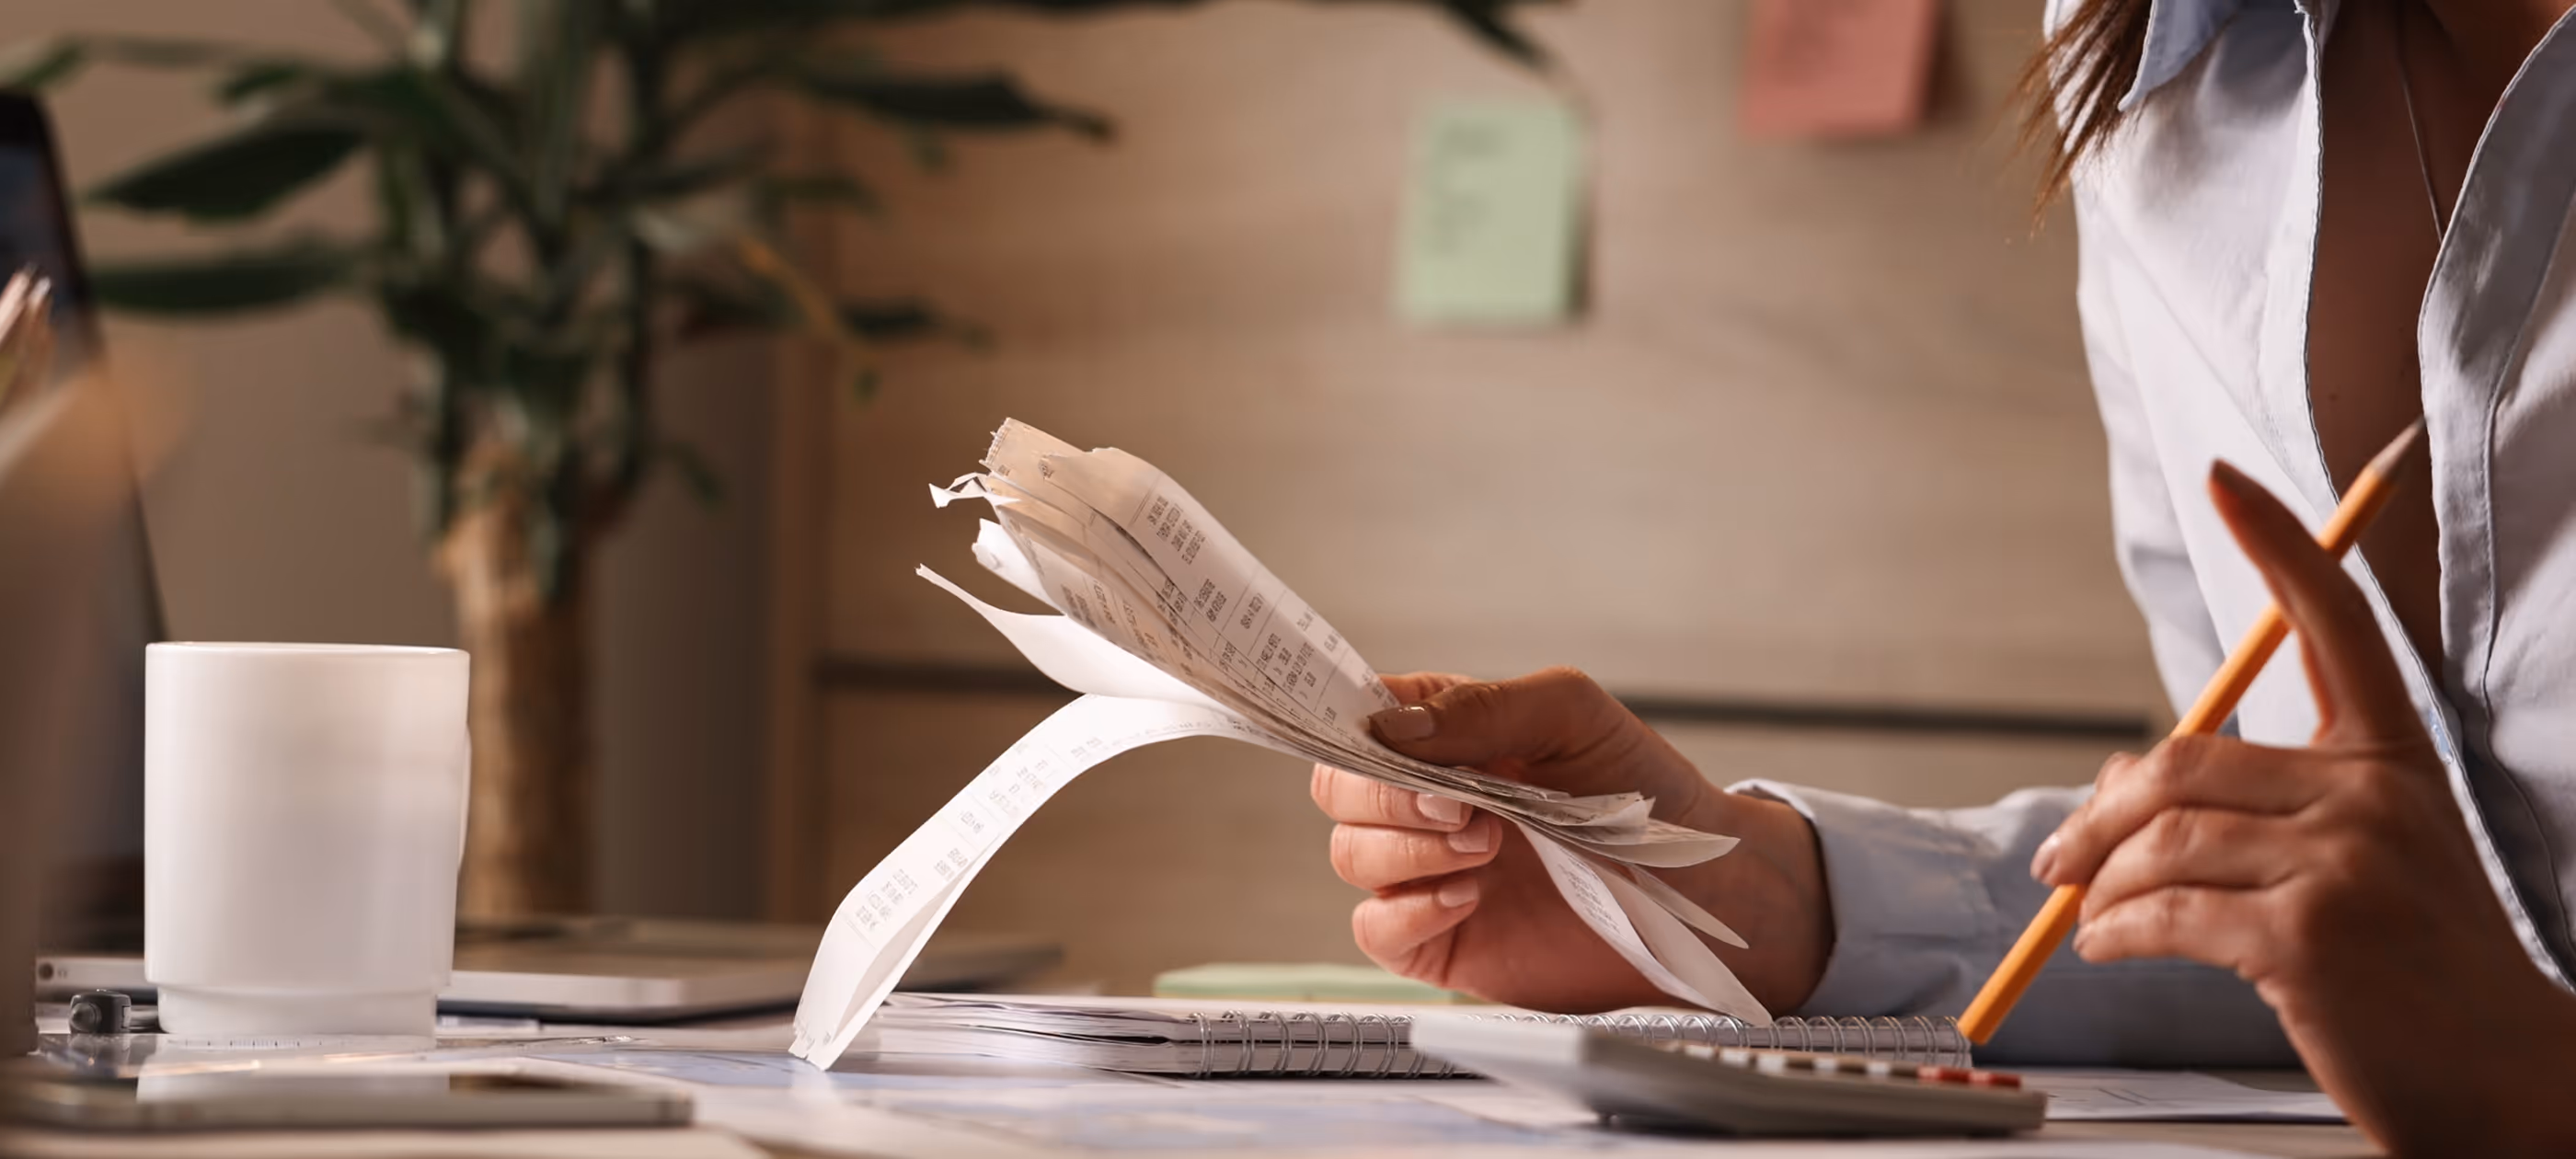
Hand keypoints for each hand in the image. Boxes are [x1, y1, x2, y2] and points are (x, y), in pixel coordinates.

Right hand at [1309, 667, 1830, 1013]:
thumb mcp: (1572, 717)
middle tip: (1461, 804)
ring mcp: (1430, 872)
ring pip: (1350, 855)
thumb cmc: (1646, 794)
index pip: (1361, 718)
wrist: (1702, 892)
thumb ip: (1483, 708)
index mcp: (1449, 736)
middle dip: (1385, 795)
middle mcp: (1428, 802)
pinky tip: (1471, 896)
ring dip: (1409, 848)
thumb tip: (1392, 727)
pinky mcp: (1441, 940)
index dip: (1347, 724)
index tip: (1371, 736)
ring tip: (1488, 846)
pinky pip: (1376, 928)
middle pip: (1339, 789)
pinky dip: (1409, 909)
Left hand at [2036, 462, 2575, 1154]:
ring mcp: (2346, 863)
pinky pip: (2165, 912)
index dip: (2281, 543)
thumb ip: (2255, 805)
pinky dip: (2115, 931)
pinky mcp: (2310, 937)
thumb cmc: (2414, 968)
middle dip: (2101, 814)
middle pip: (2184, 758)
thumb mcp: (2356, 859)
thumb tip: (2117, 781)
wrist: (2503, 1076)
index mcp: (2393, 758)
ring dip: (2101, 882)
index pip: (2336, 622)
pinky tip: (2107, 946)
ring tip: (2087, 915)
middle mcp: (2374, 794)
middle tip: (2059, 860)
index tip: (2227, 478)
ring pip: (2163, 839)